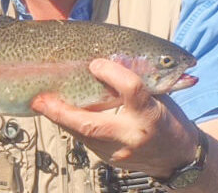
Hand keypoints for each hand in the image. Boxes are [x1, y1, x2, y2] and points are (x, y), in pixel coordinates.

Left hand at [31, 58, 198, 178]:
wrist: (178, 158)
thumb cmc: (166, 118)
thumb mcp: (158, 94)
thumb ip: (134, 78)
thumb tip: (104, 57)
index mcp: (151, 114)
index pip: (130, 90)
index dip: (112, 73)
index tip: (96, 63)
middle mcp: (133, 136)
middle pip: (92, 125)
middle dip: (61, 112)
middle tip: (39, 99)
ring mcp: (119, 153)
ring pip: (82, 135)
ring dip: (59, 117)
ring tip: (40, 102)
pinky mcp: (109, 160)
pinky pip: (84, 140)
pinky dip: (70, 124)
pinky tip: (58, 112)